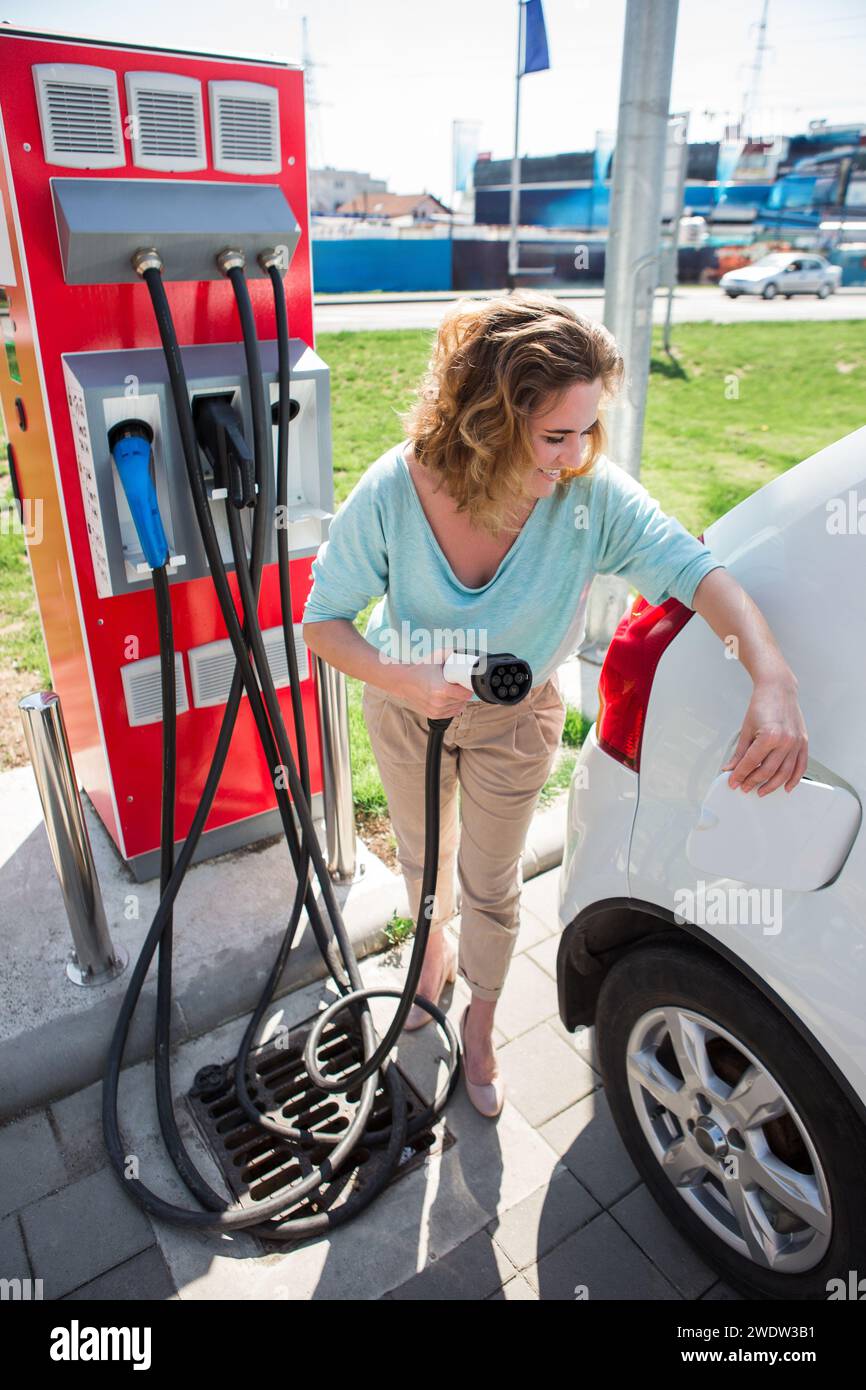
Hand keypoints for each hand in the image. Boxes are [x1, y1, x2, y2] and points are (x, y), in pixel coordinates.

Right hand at [393, 656, 474, 721]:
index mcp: (442, 690)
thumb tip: (463, 653)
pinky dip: (452, 706)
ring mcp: (436, 711)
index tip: (466, 682)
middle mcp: (439, 703)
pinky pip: (451, 713)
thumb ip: (450, 653)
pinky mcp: (433, 715)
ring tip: (450, 690)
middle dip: (463, 692)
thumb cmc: (420, 670)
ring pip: (458, 707)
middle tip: (457, 683)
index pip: (467, 694)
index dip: (469, 687)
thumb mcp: (435, 657)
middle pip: (463, 700)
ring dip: (458, 700)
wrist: (403, 682)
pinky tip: (447, 698)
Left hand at [721, 676, 807, 795]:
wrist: (778, 689)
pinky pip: (800, 767)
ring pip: (784, 773)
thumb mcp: (746, 729)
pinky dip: (794, 779)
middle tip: (744, 787)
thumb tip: (731, 768)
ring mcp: (796, 743)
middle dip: (753, 782)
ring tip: (760, 790)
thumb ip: (740, 752)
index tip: (733, 782)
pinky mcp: (803, 742)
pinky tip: (786, 787)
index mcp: (769, 736)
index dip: (740, 775)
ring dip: (772, 785)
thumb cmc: (762, 704)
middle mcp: (785, 741)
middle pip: (767, 771)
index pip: (751, 763)